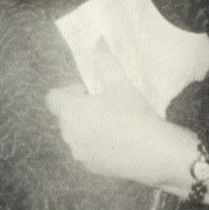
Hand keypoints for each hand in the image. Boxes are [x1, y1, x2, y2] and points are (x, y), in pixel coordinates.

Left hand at [45, 42, 195, 190]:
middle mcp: (68, 135)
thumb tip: (98, 40)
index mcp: (69, 113)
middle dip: (81, 108)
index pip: (53, 97)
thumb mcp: (119, 82)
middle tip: (106, 104)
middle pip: (66, 116)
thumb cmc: (132, 114)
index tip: (91, 91)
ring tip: (115, 123)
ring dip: (88, 127)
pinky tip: (120, 142)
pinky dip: (98, 145)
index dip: (70, 91)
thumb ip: (104, 60)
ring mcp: (79, 154)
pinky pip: (88, 151)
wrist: (156, 153)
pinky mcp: (92, 169)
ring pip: (77, 135)